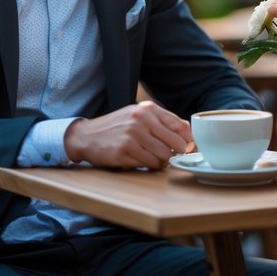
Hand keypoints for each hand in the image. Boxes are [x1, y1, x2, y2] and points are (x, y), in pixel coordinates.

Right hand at [64, 101, 191, 169]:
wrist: (87, 135)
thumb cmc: (117, 126)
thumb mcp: (138, 115)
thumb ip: (162, 121)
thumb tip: (189, 134)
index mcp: (148, 109)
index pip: (180, 126)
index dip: (187, 140)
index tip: (186, 147)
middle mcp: (141, 119)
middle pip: (176, 143)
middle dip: (176, 153)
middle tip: (169, 157)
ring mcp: (133, 135)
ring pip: (164, 156)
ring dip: (162, 162)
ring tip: (152, 158)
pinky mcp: (124, 151)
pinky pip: (149, 164)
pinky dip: (149, 166)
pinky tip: (141, 160)